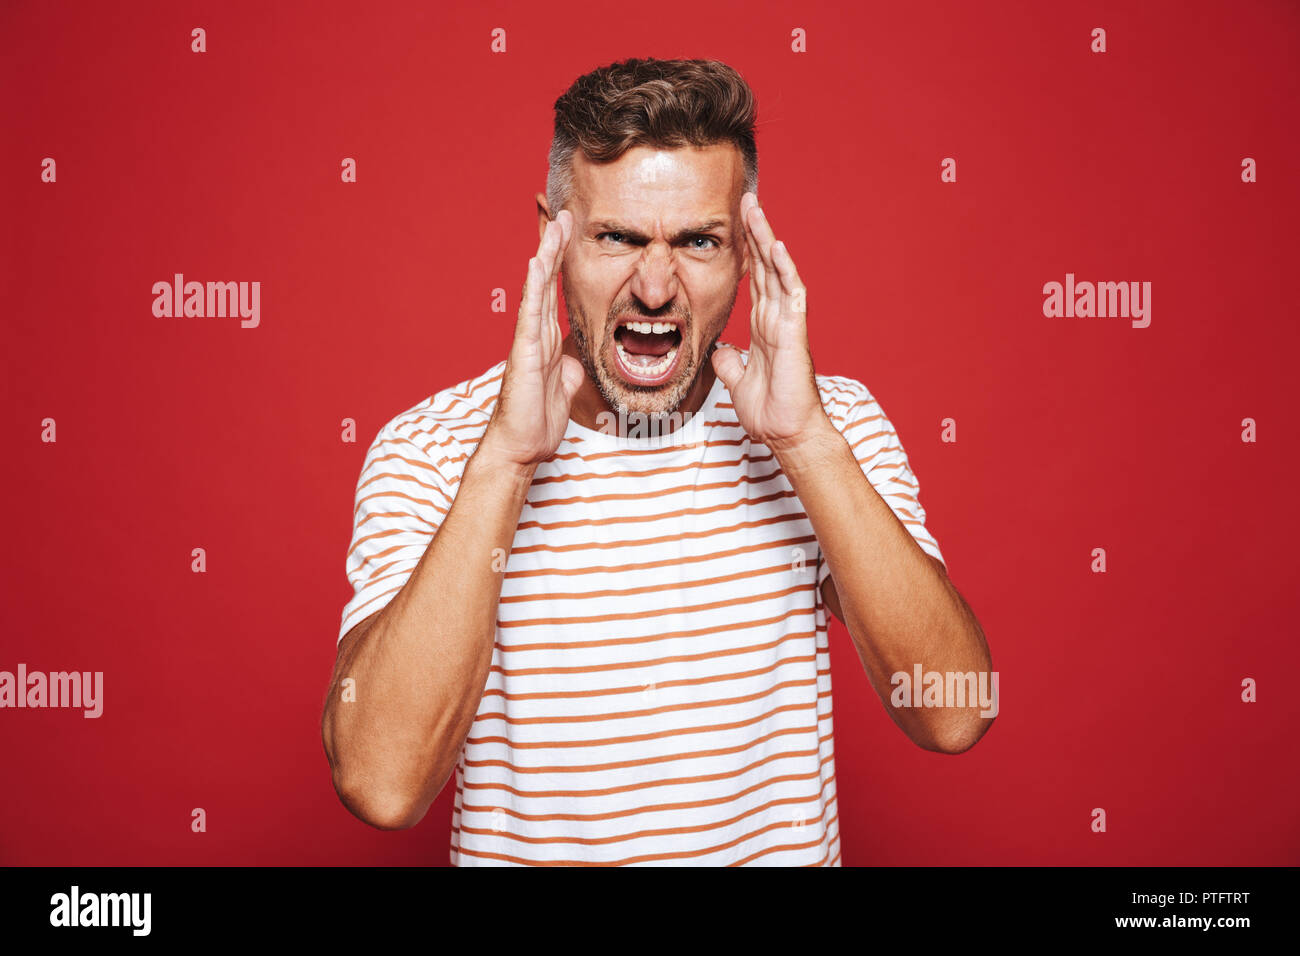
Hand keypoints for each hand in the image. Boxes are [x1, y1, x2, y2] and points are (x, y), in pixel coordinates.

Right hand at [481, 211, 585, 468]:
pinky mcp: (525, 352)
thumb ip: (570, 365)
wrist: (522, 444)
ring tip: (556, 224)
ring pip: (538, 288)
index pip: (555, 289)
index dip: (562, 261)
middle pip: (546, 279)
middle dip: (555, 246)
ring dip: (547, 255)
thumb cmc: (539, 418)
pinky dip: (534, 287)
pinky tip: (537, 263)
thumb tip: (575, 358)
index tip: (570, 231)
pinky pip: (530, 313)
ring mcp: (528, 339)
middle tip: (565, 213)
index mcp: (547, 337)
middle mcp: (536, 332)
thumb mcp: (567, 385)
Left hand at [711, 192, 828, 449]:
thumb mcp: (737, 381)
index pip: (755, 280)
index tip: (736, 226)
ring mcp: (788, 322)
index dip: (746, 252)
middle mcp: (777, 318)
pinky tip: (775, 245)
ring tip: (755, 208)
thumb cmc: (769, 412)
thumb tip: (720, 350)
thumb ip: (730, 362)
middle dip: (755, 232)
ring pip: (777, 270)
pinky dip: (783, 268)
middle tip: (745, 200)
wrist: (785, 433)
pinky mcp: (795, 331)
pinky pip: (790, 293)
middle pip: (765, 266)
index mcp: (764, 327)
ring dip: (766, 238)